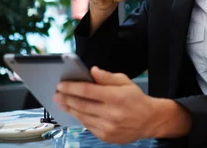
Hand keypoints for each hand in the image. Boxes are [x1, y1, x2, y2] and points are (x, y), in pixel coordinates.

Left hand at [54, 67, 190, 142]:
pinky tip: (75, 111)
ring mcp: (108, 127)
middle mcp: (111, 113)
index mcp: (116, 97)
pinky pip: (88, 126)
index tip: (61, 84)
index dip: (72, 87)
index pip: (87, 91)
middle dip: (66, 98)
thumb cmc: (136, 99)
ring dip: (70, 109)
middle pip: (81, 105)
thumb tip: (92, 71)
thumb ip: (107, 77)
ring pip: (82, 117)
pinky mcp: (106, 136)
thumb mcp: (125, 82)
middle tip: (56, 93)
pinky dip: (80, 118)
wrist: (150, 120)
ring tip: (61, 102)